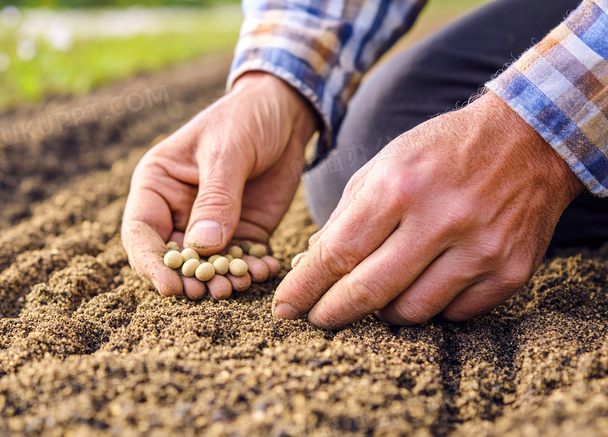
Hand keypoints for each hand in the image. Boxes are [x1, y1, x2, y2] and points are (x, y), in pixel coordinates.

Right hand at [122, 72, 316, 298]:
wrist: (285, 110)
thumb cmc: (244, 118)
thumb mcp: (227, 152)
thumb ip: (216, 198)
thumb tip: (202, 247)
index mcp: (157, 186)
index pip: (141, 233)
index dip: (151, 264)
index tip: (171, 287)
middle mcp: (177, 211)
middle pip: (174, 258)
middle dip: (191, 278)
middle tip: (213, 292)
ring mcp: (210, 226)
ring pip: (208, 265)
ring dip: (222, 279)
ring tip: (242, 285)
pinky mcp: (242, 232)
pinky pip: (241, 259)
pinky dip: (251, 269)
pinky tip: (267, 270)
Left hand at [273, 91, 583, 327]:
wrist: (529, 140)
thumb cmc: (443, 150)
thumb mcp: (386, 163)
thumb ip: (347, 214)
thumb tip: (313, 263)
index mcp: (400, 187)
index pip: (338, 254)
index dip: (305, 288)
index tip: (284, 307)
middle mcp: (441, 220)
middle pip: (369, 291)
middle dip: (332, 313)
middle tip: (316, 319)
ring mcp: (480, 249)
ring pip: (411, 312)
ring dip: (381, 313)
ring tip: (373, 297)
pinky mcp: (510, 271)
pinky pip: (454, 313)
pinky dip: (430, 308)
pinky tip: (421, 288)